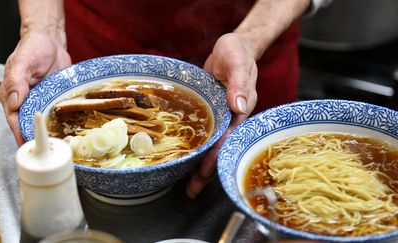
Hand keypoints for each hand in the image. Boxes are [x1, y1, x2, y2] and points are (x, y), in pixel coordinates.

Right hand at [0, 31, 70, 144]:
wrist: (50, 41)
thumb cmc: (33, 48)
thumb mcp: (23, 62)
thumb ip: (17, 81)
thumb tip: (13, 102)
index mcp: (12, 94)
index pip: (14, 119)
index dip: (21, 133)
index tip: (29, 144)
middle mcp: (26, 100)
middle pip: (28, 124)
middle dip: (36, 137)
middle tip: (47, 150)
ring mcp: (41, 100)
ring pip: (42, 121)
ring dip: (49, 132)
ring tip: (58, 145)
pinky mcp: (53, 98)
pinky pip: (55, 113)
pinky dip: (60, 121)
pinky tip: (68, 130)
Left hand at [186, 32, 258, 198]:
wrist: (234, 47)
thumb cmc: (237, 52)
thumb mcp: (237, 61)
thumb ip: (239, 82)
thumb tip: (238, 105)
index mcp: (242, 108)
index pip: (229, 136)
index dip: (217, 153)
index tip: (206, 170)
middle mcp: (233, 116)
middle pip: (221, 147)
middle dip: (208, 168)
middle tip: (193, 189)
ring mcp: (222, 116)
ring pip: (212, 144)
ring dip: (201, 164)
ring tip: (189, 185)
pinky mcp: (212, 112)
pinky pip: (205, 133)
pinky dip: (197, 146)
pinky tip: (186, 158)